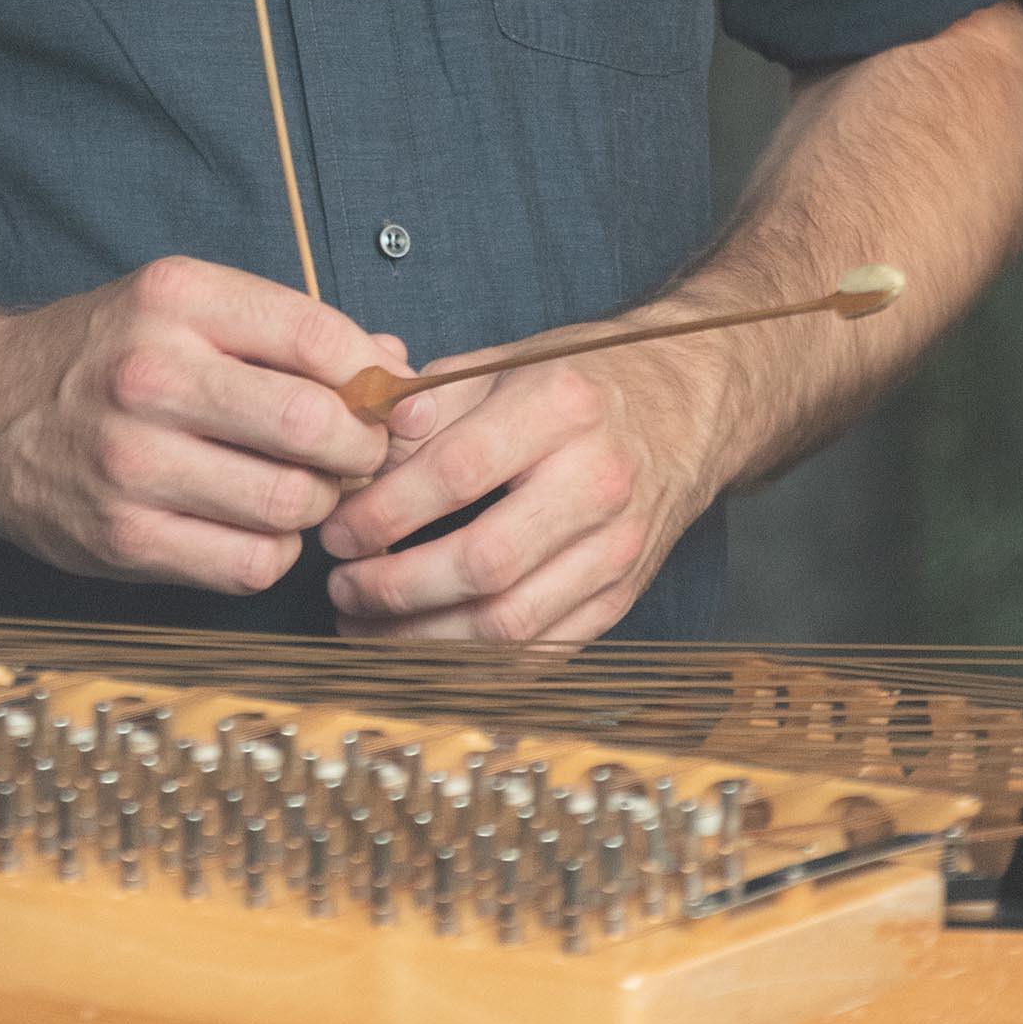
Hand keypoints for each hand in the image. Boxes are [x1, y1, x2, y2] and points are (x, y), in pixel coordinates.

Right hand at [0, 257, 407, 596]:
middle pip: (311, 423)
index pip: (316, 336)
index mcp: (174, 299)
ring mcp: (134, 462)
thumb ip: (286, 330)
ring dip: (318, 503)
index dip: (372, 374)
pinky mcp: (125, 537)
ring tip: (302, 486)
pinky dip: (275, 550)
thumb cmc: (102, 354)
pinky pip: (249, 563)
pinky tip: (257, 524)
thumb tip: (394, 365)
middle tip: (357, 451)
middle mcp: (151, 374)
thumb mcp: (182, 306)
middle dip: (359, 446)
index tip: (383, 396)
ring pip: (290, 502)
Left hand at [317, 323, 731, 642]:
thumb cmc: (578, 382)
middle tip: (343, 587)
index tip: (337, 530)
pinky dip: (475, 664)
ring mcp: (616, 548)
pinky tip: (423, 648)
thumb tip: (365, 443)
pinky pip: (543, 650)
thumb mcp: (506, 358)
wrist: (685, 408)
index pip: (457, 473)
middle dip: (397, 588)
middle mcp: (596, 481)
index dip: (385, 512)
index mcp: (560, 407)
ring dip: (424, 639)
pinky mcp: (622, 596)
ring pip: (512, 623)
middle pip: (484, 562)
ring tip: (365, 627)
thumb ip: (432, 399)